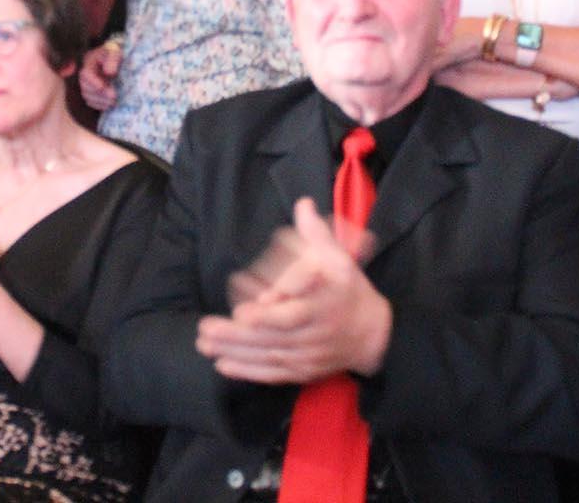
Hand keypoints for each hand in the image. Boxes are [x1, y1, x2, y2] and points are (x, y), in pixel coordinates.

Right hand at [79, 42, 121, 110]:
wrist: (114, 58)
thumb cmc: (115, 53)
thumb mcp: (115, 52)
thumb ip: (113, 60)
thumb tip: (109, 73)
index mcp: (89, 62)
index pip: (86, 74)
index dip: (93, 82)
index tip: (102, 87)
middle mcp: (85, 74)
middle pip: (85, 87)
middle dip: (99, 93)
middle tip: (114, 97)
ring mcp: (87, 84)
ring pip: (87, 96)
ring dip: (100, 101)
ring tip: (114, 101)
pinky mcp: (91, 93)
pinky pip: (91, 102)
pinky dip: (99, 105)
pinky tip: (110, 105)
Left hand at [196, 198, 390, 383]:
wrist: (375, 336)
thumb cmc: (351, 292)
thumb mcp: (341, 259)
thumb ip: (318, 234)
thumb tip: (303, 204)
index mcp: (324, 305)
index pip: (296, 312)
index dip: (269, 314)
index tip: (244, 311)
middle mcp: (314, 334)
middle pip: (273, 337)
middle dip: (237, 335)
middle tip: (206, 327)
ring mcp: (308, 355)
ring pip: (268, 356)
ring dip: (234, 351)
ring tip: (204, 343)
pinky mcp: (302, 370)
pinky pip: (272, 374)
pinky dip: (247, 372)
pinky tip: (222, 365)